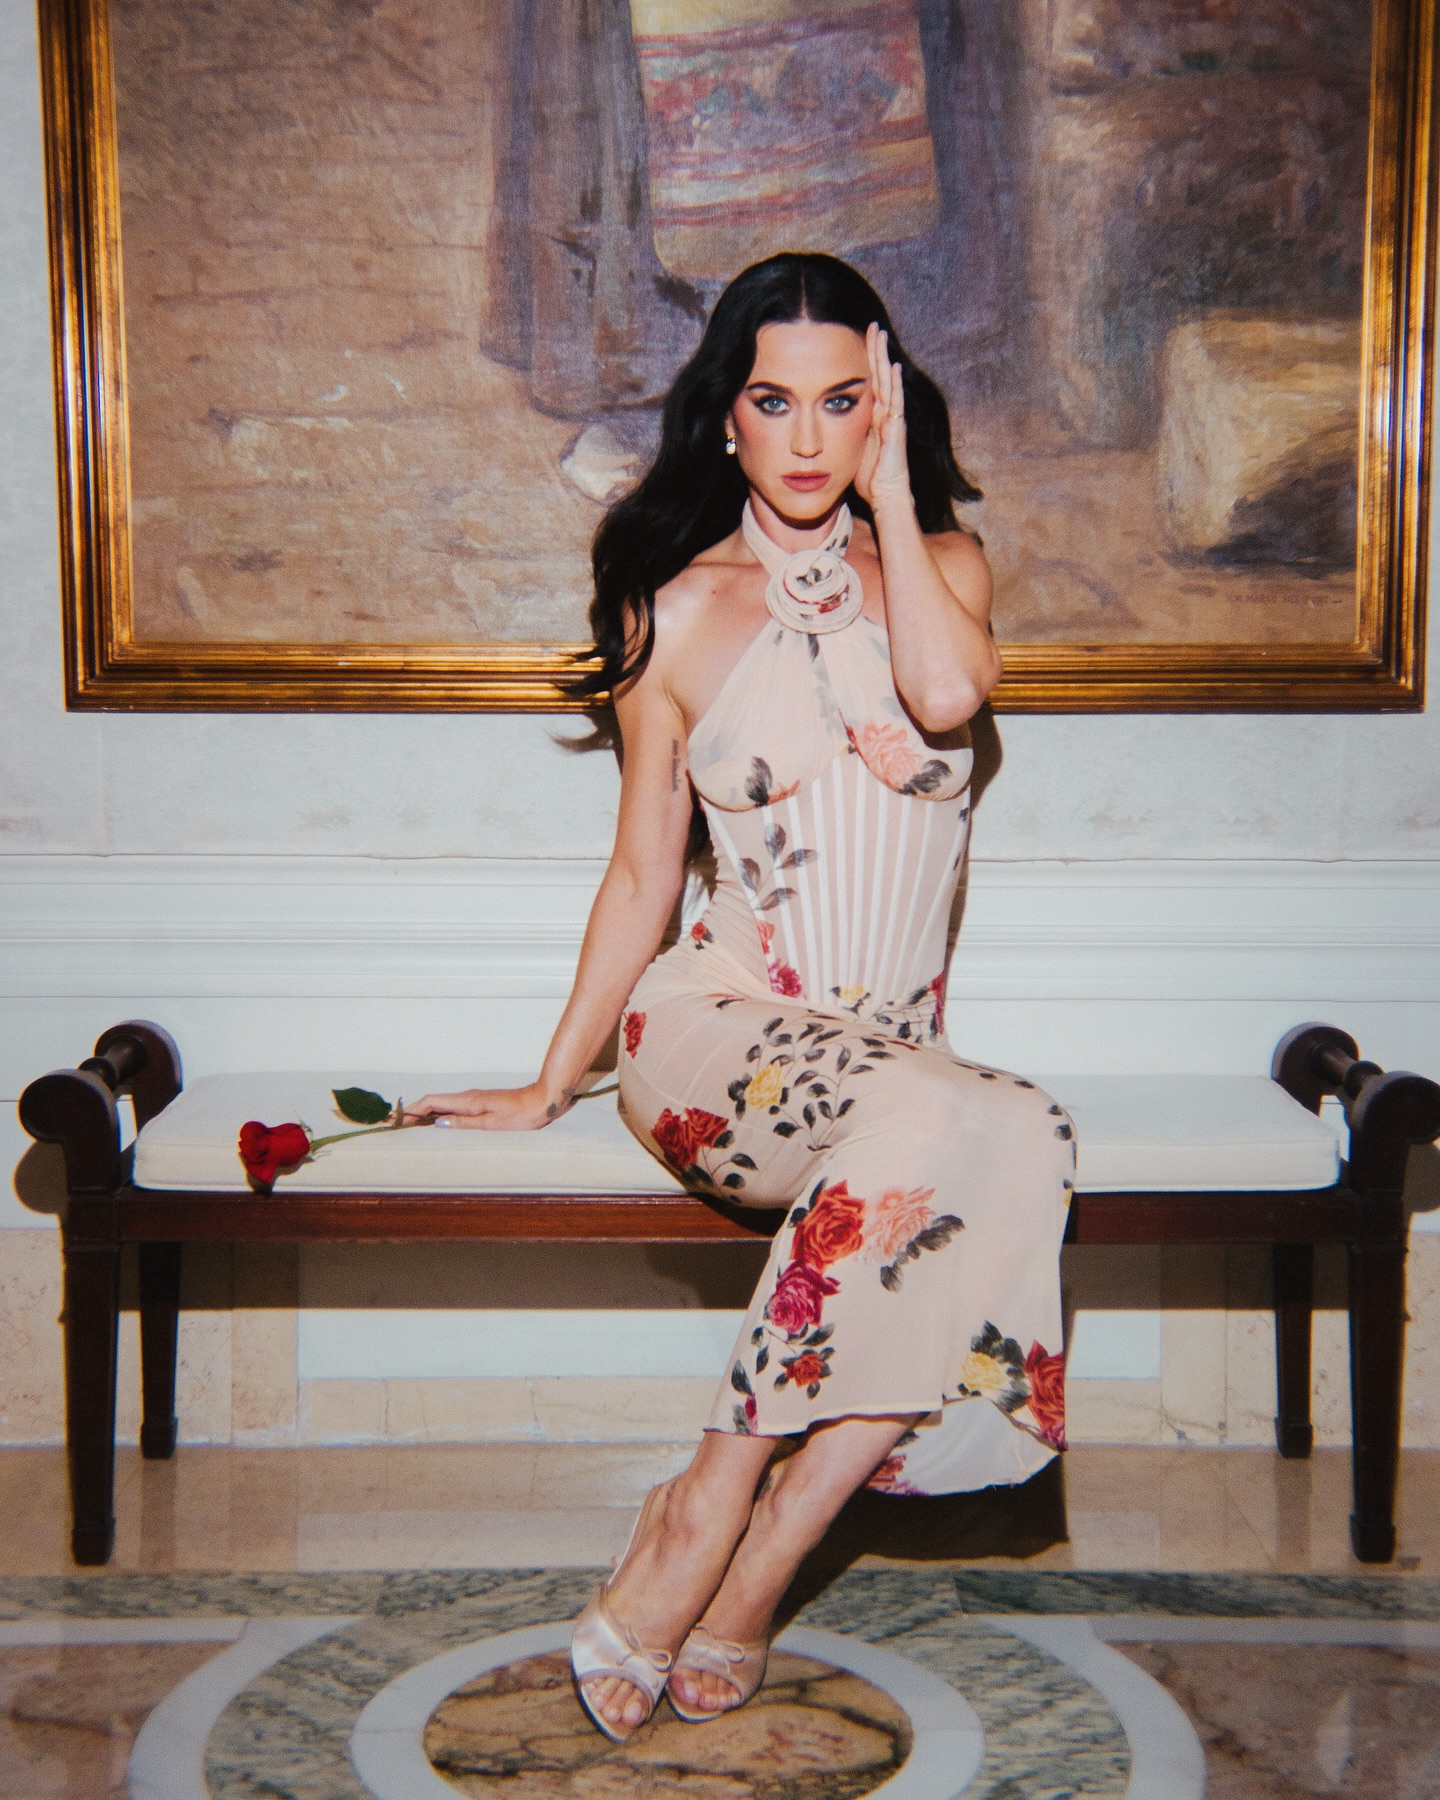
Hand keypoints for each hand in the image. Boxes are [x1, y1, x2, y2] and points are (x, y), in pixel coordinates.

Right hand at [403, 1080, 572, 1130]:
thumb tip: (437, 1123)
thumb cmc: (521, 1115)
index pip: (431, 1102)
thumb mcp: (491, 1123)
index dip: (412, 1110)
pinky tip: (438, 1124)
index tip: (395, 1118)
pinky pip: (454, 1108)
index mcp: (468, 1101)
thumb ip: (464, 1123)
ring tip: (409, 1126)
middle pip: (433, 1102)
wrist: (542, 1102)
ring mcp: (474, 1099)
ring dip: (425, 1113)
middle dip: (413, 1112)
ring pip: (443, 1105)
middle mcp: (468, 1097)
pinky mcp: (481, 1104)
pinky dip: (440, 1114)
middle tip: (395, 1123)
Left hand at [853, 322, 910, 512]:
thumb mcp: (848, 449)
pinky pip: (896, 403)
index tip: (855, 338)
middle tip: (870, 325)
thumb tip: (814, 426)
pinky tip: (892, 367)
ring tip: (880, 335)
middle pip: (879, 375)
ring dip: (883, 358)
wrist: (886, 497)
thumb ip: (839, 434)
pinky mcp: (896, 431)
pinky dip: (894, 385)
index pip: (868, 381)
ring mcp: (892, 420)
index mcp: (871, 416)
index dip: (863, 360)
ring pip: (888, 382)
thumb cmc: (868, 478)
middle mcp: (884, 414)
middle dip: (874, 350)